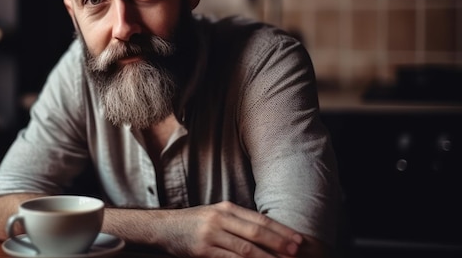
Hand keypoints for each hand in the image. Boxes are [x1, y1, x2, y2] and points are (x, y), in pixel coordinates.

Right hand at [159, 201, 302, 257]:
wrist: (163, 227)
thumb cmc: (193, 223)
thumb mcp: (215, 215)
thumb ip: (237, 222)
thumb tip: (267, 235)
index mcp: (226, 208)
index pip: (260, 219)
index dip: (281, 230)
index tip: (298, 240)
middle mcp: (220, 219)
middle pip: (256, 232)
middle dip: (279, 244)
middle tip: (296, 253)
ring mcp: (211, 235)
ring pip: (245, 249)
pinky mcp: (202, 251)